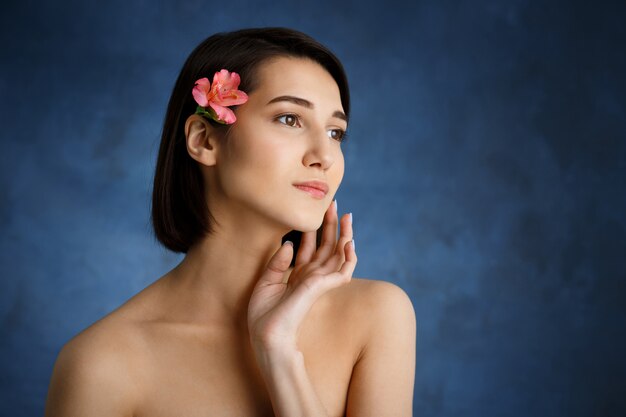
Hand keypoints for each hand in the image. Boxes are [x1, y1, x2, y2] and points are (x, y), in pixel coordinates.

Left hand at [247, 200, 356, 353]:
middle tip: (337, 205)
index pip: (311, 248)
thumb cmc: (264, 316)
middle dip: (332, 226)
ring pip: (339, 255)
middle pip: (327, 247)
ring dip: (345, 235)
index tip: (319, 211)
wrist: (266, 335)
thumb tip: (288, 243)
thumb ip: (278, 262)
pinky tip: (350, 242)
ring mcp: (318, 282)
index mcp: (298, 275)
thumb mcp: (266, 282)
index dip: (315, 230)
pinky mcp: (321, 287)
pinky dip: (349, 258)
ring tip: (348, 216)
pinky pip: (343, 271)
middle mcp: (311, 277)